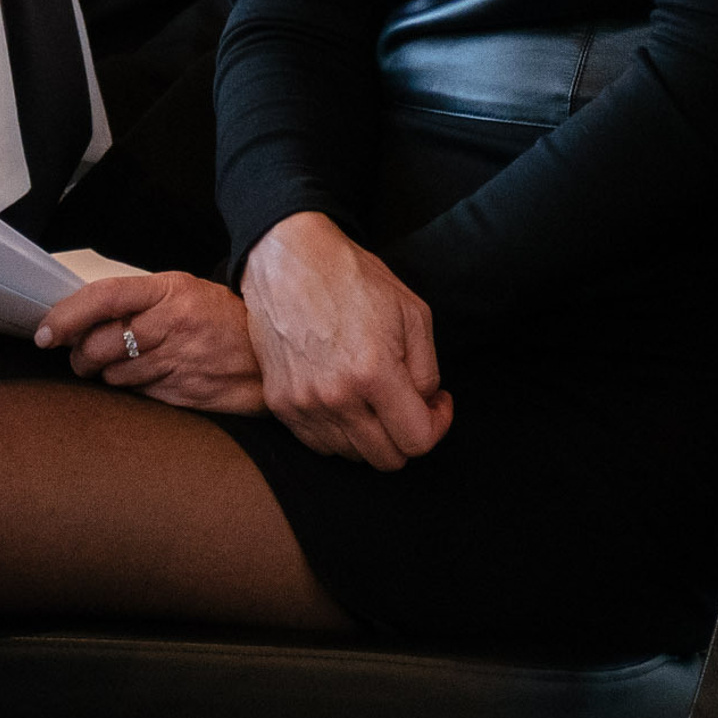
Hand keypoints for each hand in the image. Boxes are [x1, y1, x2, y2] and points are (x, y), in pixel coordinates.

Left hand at [35, 272, 265, 414]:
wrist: (273, 356)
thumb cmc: (224, 320)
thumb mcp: (186, 293)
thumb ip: (141, 302)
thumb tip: (84, 318)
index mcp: (170, 290)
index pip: (105, 297)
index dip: (67, 315)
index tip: (44, 332)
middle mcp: (173, 324)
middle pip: (101, 344)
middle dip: (80, 356)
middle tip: (79, 357)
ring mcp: (180, 362)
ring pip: (115, 375)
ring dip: (107, 375)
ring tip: (122, 366)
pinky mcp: (185, 395)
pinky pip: (139, 395)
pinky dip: (133, 390)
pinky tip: (148, 380)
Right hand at [240, 213, 451, 468]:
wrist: (288, 258)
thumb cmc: (352, 278)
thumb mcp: (413, 312)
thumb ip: (428, 371)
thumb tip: (425, 406)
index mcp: (373, 373)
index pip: (417, 441)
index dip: (438, 426)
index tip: (437, 404)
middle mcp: (335, 397)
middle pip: (386, 460)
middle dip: (407, 436)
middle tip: (409, 403)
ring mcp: (302, 403)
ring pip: (351, 456)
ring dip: (372, 435)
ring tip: (375, 397)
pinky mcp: (279, 402)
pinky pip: (318, 443)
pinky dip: (339, 432)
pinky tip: (346, 399)